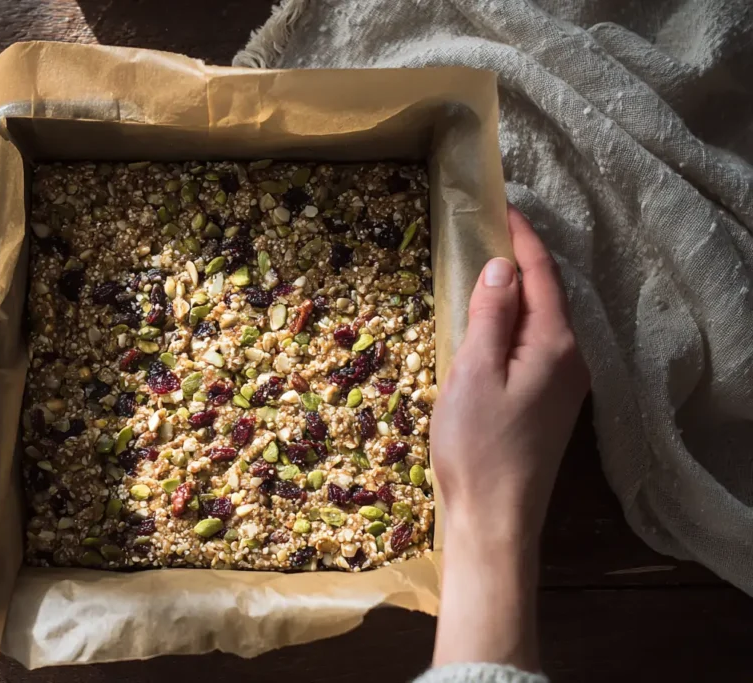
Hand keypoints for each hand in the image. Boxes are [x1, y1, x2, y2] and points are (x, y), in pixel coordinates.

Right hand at [430, 207, 588, 670]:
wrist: (496, 518)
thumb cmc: (478, 445)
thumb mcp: (474, 372)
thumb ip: (491, 316)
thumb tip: (503, 266)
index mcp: (555, 345)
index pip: (541, 276)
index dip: (522, 239)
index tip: (502, 206)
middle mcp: (571, 359)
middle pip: (547, 296)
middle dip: (521, 262)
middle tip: (487, 231)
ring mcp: (564, 384)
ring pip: (542, 323)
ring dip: (518, 294)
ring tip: (486, 269)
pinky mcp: (550, 404)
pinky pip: (537, 347)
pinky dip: (516, 325)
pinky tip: (493, 325)